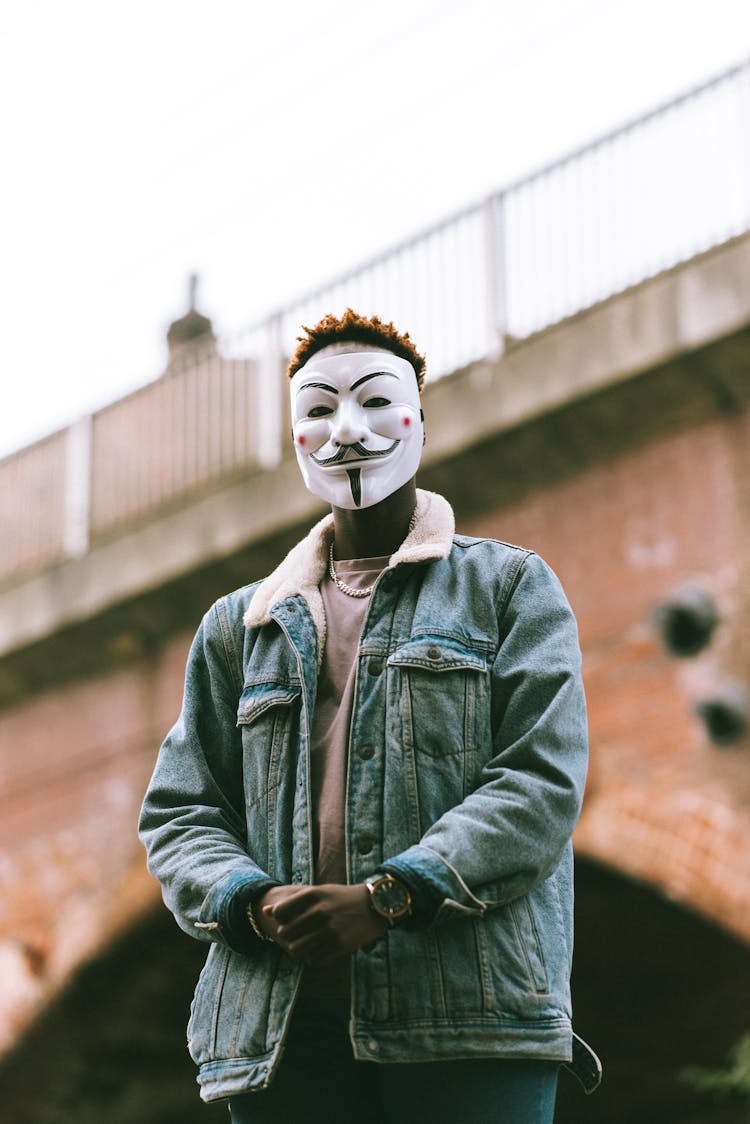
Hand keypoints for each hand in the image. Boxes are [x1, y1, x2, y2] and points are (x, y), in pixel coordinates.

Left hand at [258, 883, 387, 964]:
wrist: (375, 905)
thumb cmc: (340, 898)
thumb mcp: (318, 893)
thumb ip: (291, 901)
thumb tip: (265, 912)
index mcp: (313, 895)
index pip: (280, 912)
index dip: (279, 918)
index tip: (287, 919)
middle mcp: (320, 912)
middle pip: (286, 933)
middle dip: (288, 936)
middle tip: (296, 934)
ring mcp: (330, 930)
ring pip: (297, 950)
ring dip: (298, 949)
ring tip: (305, 944)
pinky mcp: (340, 946)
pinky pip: (313, 959)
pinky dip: (311, 957)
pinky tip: (318, 949)